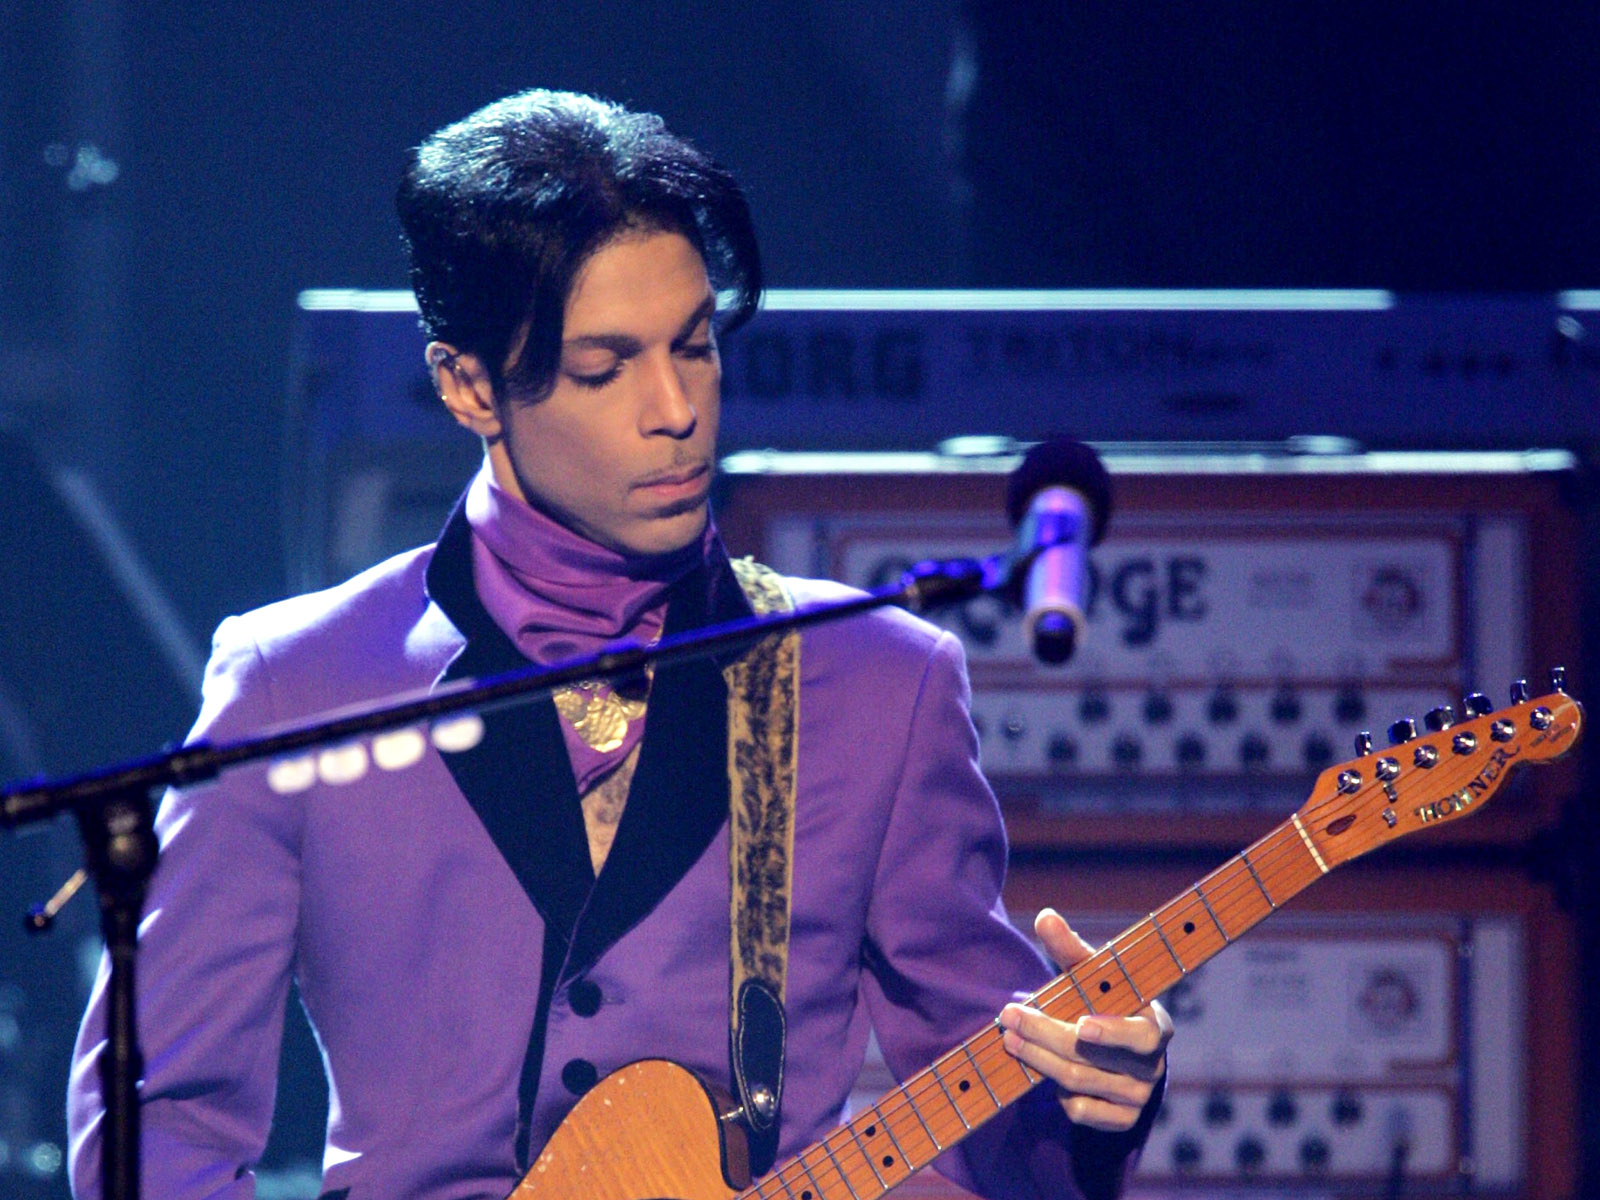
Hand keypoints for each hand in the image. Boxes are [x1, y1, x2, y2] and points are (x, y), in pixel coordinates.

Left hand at [996, 908, 1172, 1130]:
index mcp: (1154, 1026)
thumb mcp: (1092, 975)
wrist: (1123, 1051)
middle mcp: (1152, 1065)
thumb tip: (1045, 916)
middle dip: (1043, 1036)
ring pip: (1078, 1084)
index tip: (1081, 1025)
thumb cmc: (1105, 1001)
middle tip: (1009, 1017)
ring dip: (1038, 1060)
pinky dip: (1059, 1095)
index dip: (1112, 1033)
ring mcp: (1138, 1096)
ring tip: (1010, 1040)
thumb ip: (1070, 949)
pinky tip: (1046, 1071)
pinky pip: (1082, 1112)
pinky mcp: (1122, 1120)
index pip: (1140, 1036)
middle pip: (1089, 1058)